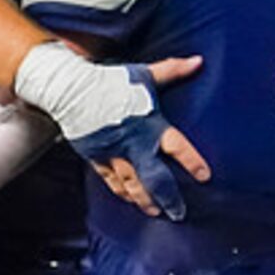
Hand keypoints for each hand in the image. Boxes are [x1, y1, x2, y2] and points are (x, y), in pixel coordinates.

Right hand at [11, 41, 210, 219]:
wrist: (70, 90)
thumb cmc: (109, 82)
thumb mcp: (144, 75)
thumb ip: (172, 71)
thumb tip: (198, 61)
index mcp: (150, 125)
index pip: (177, 148)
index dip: (192, 163)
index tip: (204, 177)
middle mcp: (133, 144)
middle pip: (155, 178)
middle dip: (169, 197)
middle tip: (179, 213)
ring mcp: (113, 153)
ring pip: (132, 184)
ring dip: (145, 200)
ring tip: (157, 212)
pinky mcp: (96, 157)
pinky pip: (111, 180)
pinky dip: (122, 192)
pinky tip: (131, 200)